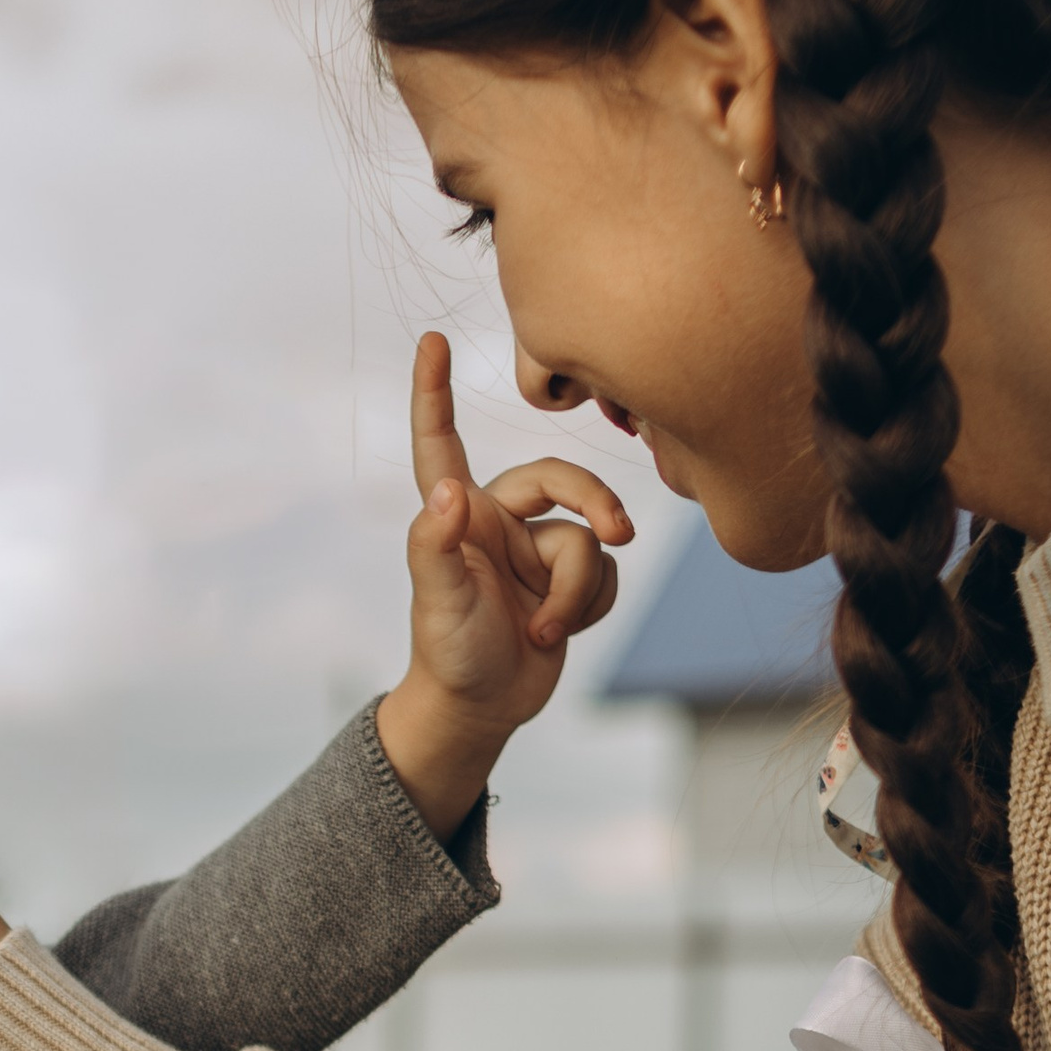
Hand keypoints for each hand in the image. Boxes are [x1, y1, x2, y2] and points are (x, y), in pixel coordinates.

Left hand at [375, 332, 631, 836]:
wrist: (481, 710)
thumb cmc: (449, 654)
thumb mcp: (439, 602)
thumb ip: (435, 545)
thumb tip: (445, 491)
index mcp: (457, 515)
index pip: (441, 442)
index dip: (433, 394)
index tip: (431, 341)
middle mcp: (496, 521)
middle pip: (559, 480)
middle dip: (594, 500)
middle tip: (620, 532)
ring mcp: (533, 551)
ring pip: (587, 542)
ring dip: (576, 591)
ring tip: (545, 633)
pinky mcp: (564, 582)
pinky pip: (602, 574)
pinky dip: (589, 605)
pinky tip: (560, 635)